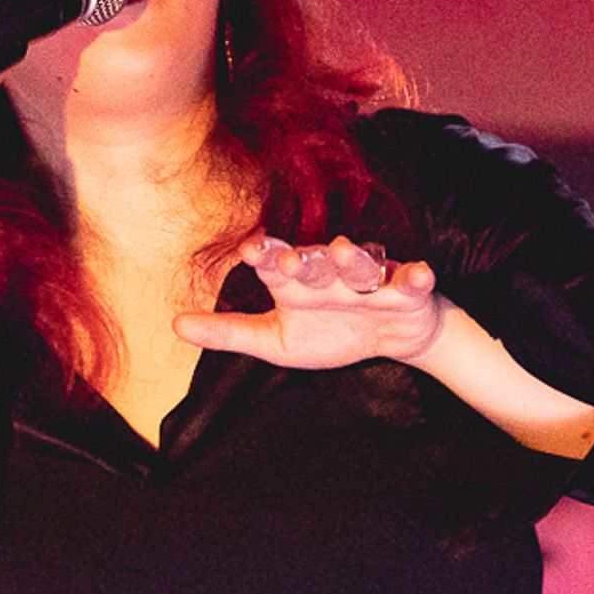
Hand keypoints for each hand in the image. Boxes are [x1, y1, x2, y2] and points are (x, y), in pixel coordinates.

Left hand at [174, 234, 445, 370]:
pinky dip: (415, 276)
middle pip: (314, 260)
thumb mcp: (276, 341)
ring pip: (359, 263)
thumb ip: (229, 332)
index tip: (248, 251)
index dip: (263, 255)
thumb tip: (175, 325)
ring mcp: (368, 278)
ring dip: (352, 258)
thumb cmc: (329, 332)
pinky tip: (418, 275)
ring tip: (343, 252)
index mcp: (295, 281)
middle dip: (302, 259)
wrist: (392, 338)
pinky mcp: (407, 288)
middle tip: (287, 261)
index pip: (275, 262)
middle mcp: (329, 272)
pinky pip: (412, 280)